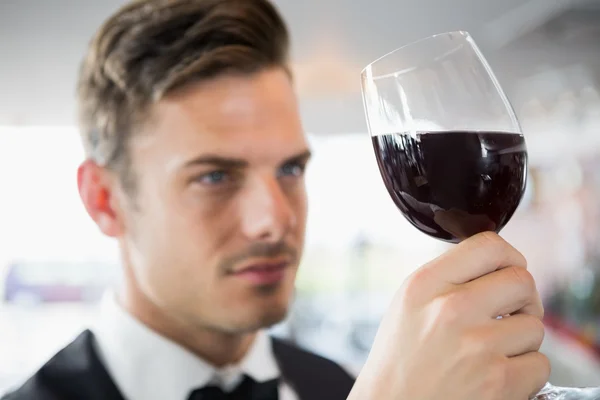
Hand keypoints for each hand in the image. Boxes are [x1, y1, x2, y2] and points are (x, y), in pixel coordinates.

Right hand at [349, 232, 548, 399]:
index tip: (507, 271)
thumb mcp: (408, 304)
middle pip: (522, 281)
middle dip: (522, 299)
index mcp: (425, 285)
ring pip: (535, 326)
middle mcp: (451, 309)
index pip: (489, 246)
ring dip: (521, 340)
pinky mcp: (499, 382)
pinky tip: (496, 375)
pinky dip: (525, 373)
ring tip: (491, 352)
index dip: (508, 257)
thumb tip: (497, 265)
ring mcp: (478, 346)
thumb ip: (447, 278)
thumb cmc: (400, 360)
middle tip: (509, 314)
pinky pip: (540, 364)